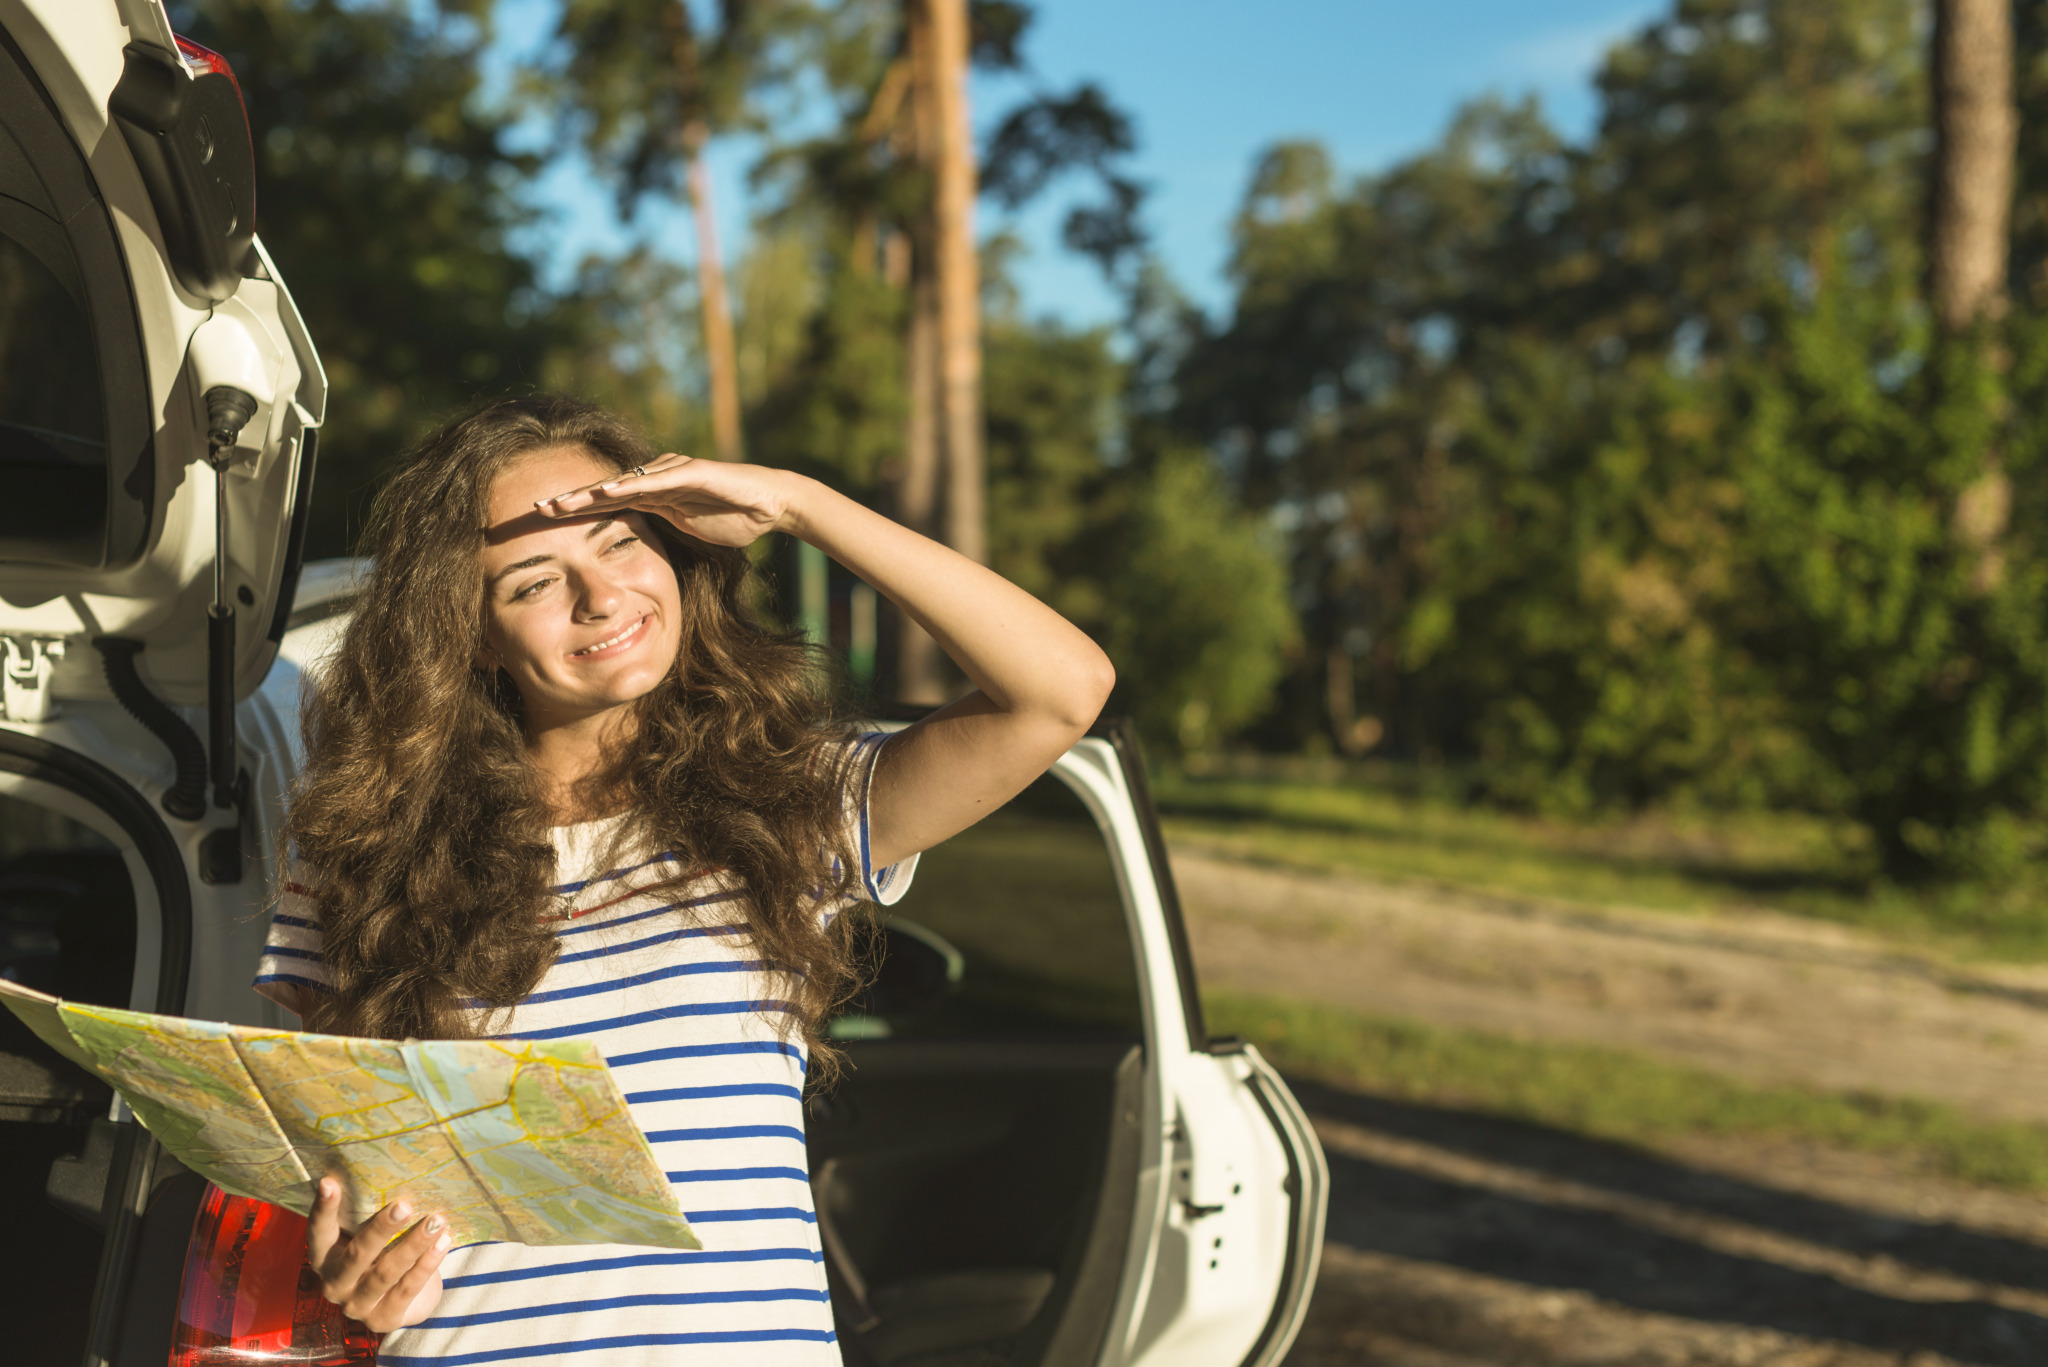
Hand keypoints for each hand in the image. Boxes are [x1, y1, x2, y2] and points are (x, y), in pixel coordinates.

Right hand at [307, 1179, 449, 1332]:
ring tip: (436, 1221)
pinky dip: (426, 1265)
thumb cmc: (383, 1253)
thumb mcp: (369, 1235)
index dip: (324, 1208)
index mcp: (325, 1257)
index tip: (330, 1181)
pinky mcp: (383, 1319)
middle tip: (405, 1205)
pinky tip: (443, 1243)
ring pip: (386, 1273)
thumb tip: (389, 1167)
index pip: (319, 1231)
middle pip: (357, 1255)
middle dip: (381, 1229)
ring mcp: (357, 1305)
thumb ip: (366, 1214)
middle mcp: (335, 1284)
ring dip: (414, 1245)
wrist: (403, 1298)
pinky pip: (407, 1289)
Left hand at [536, 454, 807, 548]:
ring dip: (590, 492)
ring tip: (560, 503)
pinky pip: (655, 480)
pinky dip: (630, 484)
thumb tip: (640, 562)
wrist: (770, 505)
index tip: (542, 523)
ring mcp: (672, 473)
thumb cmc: (733, 520)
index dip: (574, 513)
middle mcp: (656, 480)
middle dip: (570, 501)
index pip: (605, 504)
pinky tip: (605, 490)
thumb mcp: (686, 533)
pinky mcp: (692, 472)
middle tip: (534, 510)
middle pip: (604, 490)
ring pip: (622, 482)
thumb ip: (662, 537)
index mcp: (652, 497)